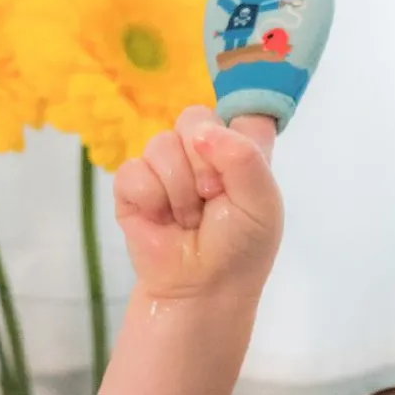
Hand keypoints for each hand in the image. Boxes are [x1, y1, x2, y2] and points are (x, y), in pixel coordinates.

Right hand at [114, 105, 282, 300]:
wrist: (202, 288)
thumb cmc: (240, 248)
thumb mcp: (262, 202)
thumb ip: (244, 156)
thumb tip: (201, 132)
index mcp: (239, 150)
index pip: (240, 107)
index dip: (235, 120)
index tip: (234, 145)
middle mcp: (202, 151)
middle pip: (195, 117)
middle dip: (203, 160)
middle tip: (212, 196)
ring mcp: (164, 166)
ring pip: (161, 143)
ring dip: (179, 189)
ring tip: (188, 219)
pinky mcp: (132, 186)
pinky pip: (133, 170)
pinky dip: (151, 199)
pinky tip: (163, 221)